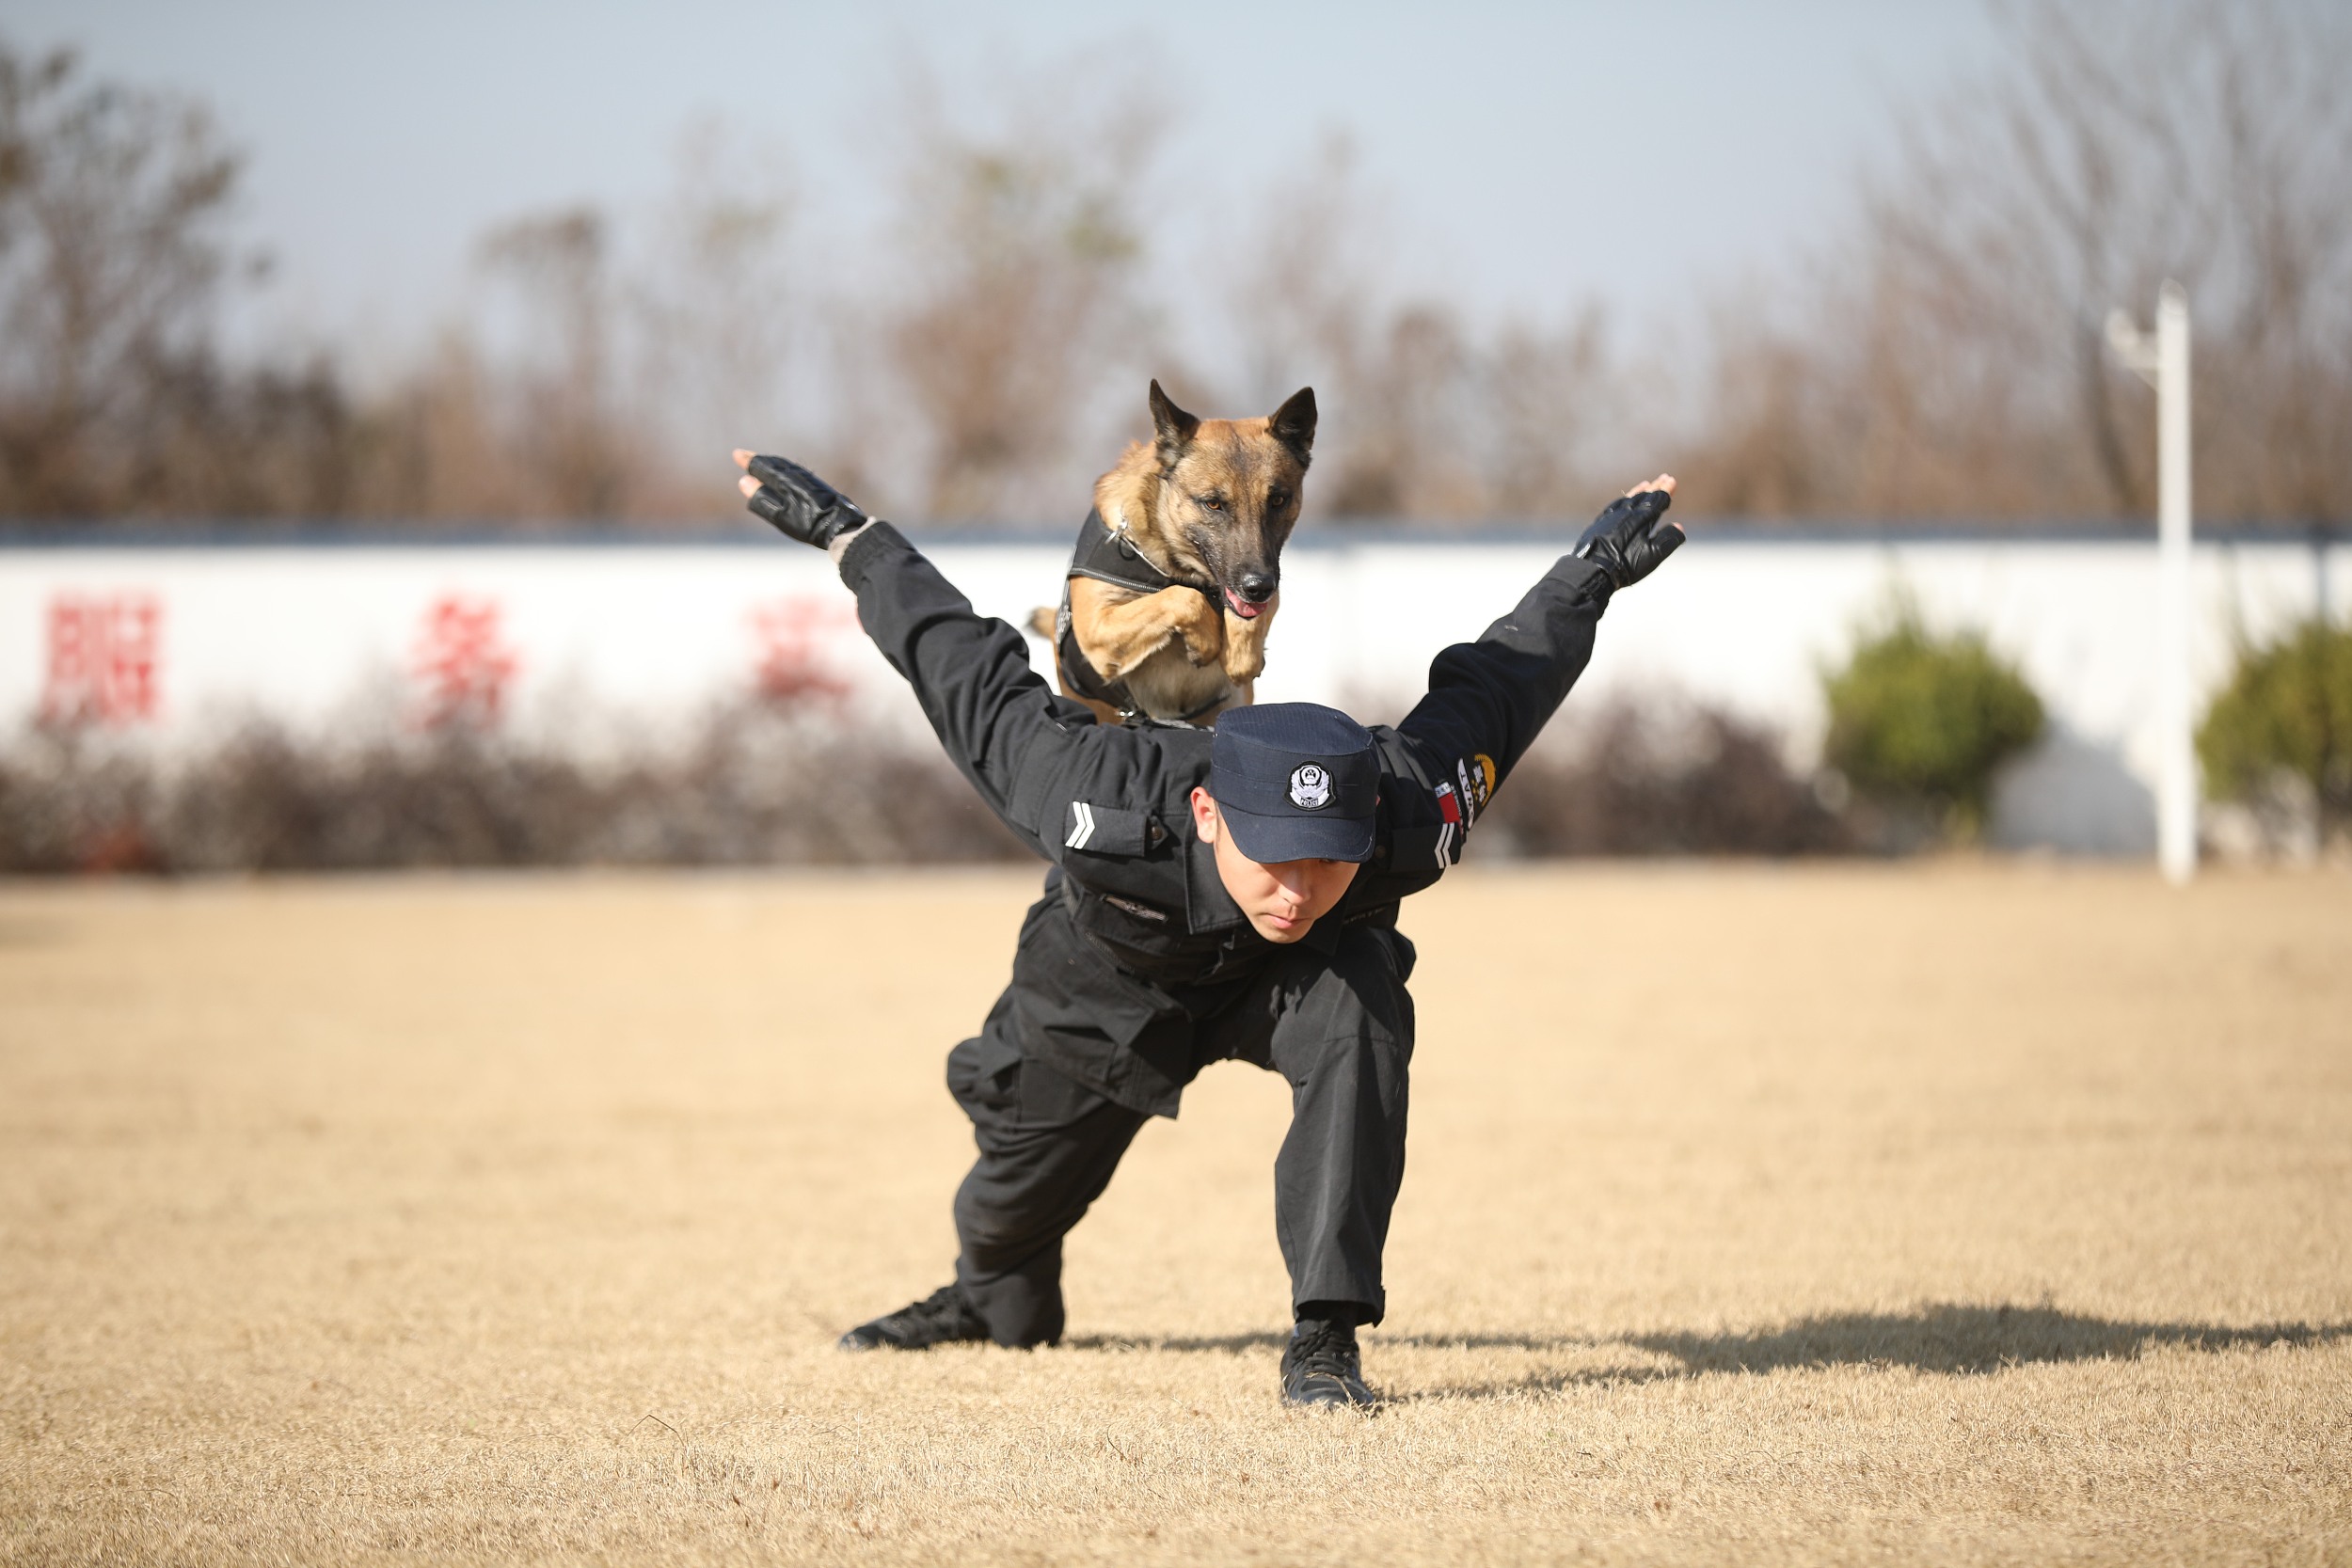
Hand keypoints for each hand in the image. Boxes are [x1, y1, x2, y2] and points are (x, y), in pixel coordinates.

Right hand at [733, 449, 868, 548]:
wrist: (841, 525)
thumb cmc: (809, 524)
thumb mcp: (780, 515)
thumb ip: (761, 498)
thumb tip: (744, 481)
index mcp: (785, 480)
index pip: (762, 466)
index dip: (749, 461)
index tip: (737, 454)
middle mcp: (796, 474)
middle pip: (774, 462)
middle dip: (759, 460)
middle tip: (746, 457)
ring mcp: (808, 478)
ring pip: (786, 465)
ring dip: (772, 463)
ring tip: (763, 463)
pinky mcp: (817, 484)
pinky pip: (795, 470)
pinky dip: (784, 468)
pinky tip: (786, 474)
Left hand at [1574, 474, 1682, 590]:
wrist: (1592, 569)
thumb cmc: (1625, 564)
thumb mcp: (1652, 555)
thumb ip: (1668, 539)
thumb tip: (1679, 526)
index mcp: (1642, 518)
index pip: (1657, 500)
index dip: (1666, 491)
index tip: (1672, 481)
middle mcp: (1627, 513)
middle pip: (1644, 496)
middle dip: (1656, 487)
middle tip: (1664, 477)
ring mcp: (1611, 517)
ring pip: (1628, 498)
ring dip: (1639, 491)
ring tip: (1646, 484)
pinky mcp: (1600, 523)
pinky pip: (1614, 505)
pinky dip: (1623, 499)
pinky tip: (1623, 500)